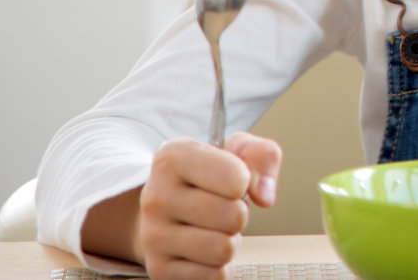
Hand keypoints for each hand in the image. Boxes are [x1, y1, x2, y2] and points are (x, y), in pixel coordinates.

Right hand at [136, 132, 281, 279]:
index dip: (245, 181)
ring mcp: (152, 236)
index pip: (236, 178)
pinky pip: (214, 276)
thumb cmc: (211, 177)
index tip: (233, 179)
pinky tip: (205, 251)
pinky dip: (219, 266)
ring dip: (230, 240)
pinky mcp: (159, 269)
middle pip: (234, 216)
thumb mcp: (238, 150)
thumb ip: (263, 155)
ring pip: (224, 249)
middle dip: (240, 213)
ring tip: (214, 228)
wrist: (168, 210)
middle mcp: (155, 196)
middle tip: (223, 207)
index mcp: (173, 157)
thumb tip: (265, 196)